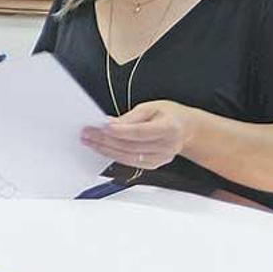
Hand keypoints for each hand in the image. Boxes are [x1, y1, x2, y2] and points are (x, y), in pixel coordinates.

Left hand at [80, 100, 199, 169]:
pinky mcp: (154, 165)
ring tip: (89, 141)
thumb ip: (131, 116)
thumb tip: (111, 123)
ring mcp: (161, 158)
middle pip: (131, 146)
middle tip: (88, 133)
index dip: (120, 131)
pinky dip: (113, 155)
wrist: (185, 128)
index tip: (102, 127)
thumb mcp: (152, 106)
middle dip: (106, 140)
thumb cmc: (169, 115)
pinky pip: (130, 162)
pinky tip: (101, 149)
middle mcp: (167, 146)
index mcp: (169, 128)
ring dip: (105, 149)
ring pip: (128, 157)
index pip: (141, 132)